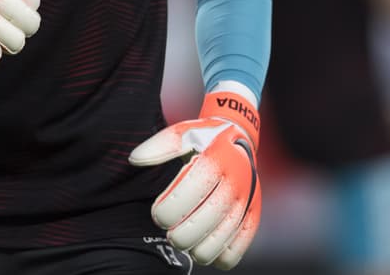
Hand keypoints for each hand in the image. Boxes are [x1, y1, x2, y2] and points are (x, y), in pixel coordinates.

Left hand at [129, 91, 261, 269]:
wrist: (241, 137)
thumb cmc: (205, 139)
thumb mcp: (184, 133)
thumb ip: (160, 146)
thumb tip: (135, 159)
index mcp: (218, 158)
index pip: (192, 191)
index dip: (170, 209)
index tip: (157, 214)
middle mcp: (237, 180)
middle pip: (207, 219)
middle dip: (181, 234)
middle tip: (169, 232)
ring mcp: (248, 200)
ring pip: (222, 238)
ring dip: (197, 248)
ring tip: (184, 241)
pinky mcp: (253, 215)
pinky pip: (237, 248)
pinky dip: (219, 256)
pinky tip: (204, 247)